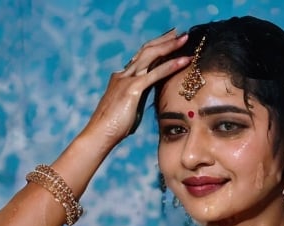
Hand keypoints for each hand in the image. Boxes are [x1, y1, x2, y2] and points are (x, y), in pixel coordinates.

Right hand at [84, 30, 190, 144]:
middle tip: (179, 32)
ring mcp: (127, 80)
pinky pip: (156, 74)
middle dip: (163, 40)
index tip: (168, 40)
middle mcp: (124, 74)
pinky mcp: (133, 89)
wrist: (99, 134)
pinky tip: (184, 60)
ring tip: (185, 38)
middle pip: (146, 50)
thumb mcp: (128, 109)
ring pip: (151, 55)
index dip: (155, 47)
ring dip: (169, 46)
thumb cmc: (113, 129)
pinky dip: (171, 65)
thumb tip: (144, 100)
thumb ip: (137, 99)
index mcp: (122, 78)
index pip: (141, 58)